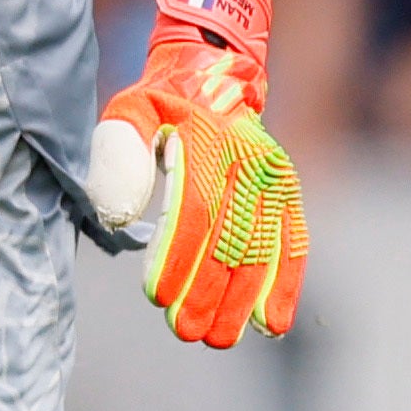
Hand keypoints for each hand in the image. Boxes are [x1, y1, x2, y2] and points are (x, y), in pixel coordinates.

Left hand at [86, 0, 303, 347]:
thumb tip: (117, 214)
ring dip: (242, 300)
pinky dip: (285, 285)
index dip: (178, 255)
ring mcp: (275, 178)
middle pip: (231, 238)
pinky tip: (271, 325)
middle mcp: (249, 163)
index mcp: (207, 143)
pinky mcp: (288, 192)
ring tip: (219, 338)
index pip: (195, 209)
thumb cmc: (161, 100)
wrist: (216, 71)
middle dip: (208, 291)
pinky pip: (293, 242)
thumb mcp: (129, 109)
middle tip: (186, 333)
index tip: (157, 296)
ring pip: (262, 249)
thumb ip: (119, 153)